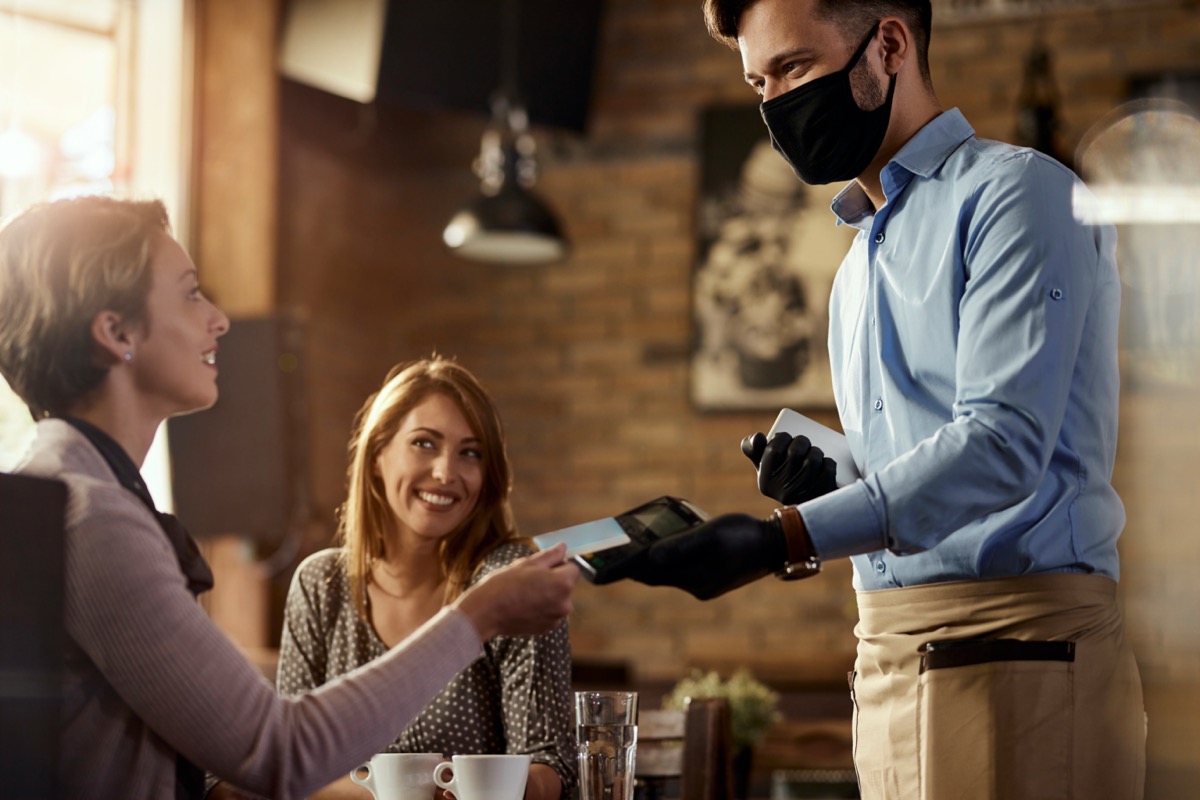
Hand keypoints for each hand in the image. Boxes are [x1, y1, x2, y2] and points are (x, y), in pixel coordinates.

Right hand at [454, 544, 579, 639]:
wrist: (486, 612)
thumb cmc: (505, 584)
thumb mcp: (527, 563)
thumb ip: (551, 555)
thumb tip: (564, 547)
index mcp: (563, 584)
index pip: (572, 568)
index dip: (558, 565)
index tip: (541, 568)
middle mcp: (565, 603)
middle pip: (566, 585)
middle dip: (553, 581)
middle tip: (529, 580)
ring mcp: (556, 618)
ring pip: (557, 599)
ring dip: (548, 595)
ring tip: (524, 594)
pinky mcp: (547, 628)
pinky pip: (550, 613)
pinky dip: (541, 609)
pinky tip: (523, 606)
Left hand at [623, 513, 786, 599]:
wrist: (778, 546)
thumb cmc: (743, 536)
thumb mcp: (710, 535)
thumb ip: (680, 546)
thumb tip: (649, 556)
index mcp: (693, 578)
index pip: (648, 574)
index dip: (624, 569)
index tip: (600, 567)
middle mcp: (696, 587)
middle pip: (655, 576)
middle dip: (634, 565)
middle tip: (611, 553)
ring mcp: (705, 585)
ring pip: (669, 574)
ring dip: (653, 562)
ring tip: (633, 547)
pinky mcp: (712, 580)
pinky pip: (683, 571)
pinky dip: (671, 561)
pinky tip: (666, 547)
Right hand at [741, 431, 836, 505]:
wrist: (807, 510)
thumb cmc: (783, 479)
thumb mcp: (764, 467)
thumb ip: (753, 449)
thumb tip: (757, 436)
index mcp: (766, 483)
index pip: (773, 450)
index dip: (783, 437)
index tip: (786, 439)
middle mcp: (782, 492)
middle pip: (795, 452)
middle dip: (802, 441)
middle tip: (804, 444)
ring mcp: (804, 496)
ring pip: (813, 459)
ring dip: (816, 452)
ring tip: (814, 454)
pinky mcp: (823, 496)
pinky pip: (828, 470)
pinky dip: (829, 463)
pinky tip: (825, 465)